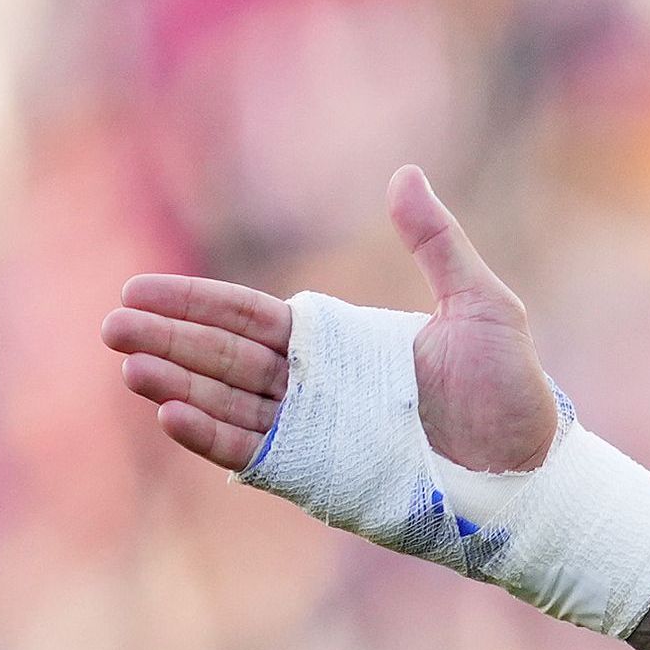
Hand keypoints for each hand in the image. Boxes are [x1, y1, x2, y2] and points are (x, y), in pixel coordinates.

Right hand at [98, 164, 556, 473]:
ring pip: (229, 403)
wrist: (537, 472)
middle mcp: (317, 388)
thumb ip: (436, 243)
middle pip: (224, 358)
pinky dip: (213, 437)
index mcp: (338, 345)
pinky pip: (257, 453)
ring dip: (178, 386)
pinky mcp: (324, 475)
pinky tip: (173, 416)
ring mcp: (317, 432)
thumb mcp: (480, 306)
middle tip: (111, 327)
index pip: (249, 317)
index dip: (193, 303)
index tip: (137, 290)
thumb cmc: (515, 392)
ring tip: (132, 368)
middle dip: (168, 342)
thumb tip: (406, 174)